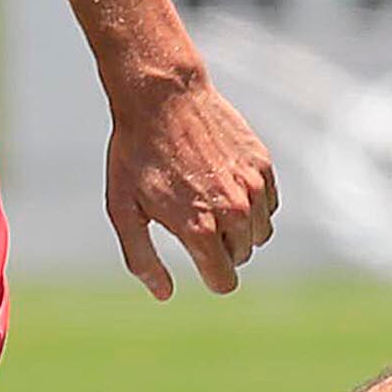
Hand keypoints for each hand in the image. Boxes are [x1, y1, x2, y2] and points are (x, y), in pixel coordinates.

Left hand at [105, 71, 277, 298]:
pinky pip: (269, 203)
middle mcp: (233, 210)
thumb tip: (163, 294)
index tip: (199, 263)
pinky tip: (226, 185)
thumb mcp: (122, 210)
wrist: (161, 97)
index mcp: (199, 228)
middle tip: (194, 221)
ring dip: (241, 229)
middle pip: (242, 256)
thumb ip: (142, 258)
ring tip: (210, 205)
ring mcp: (252, 186)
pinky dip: (253, 204)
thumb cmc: (136, 155)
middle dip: (221, 250)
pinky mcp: (262, 164)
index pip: (224, 280)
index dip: (211, 277)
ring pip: (260, 232)